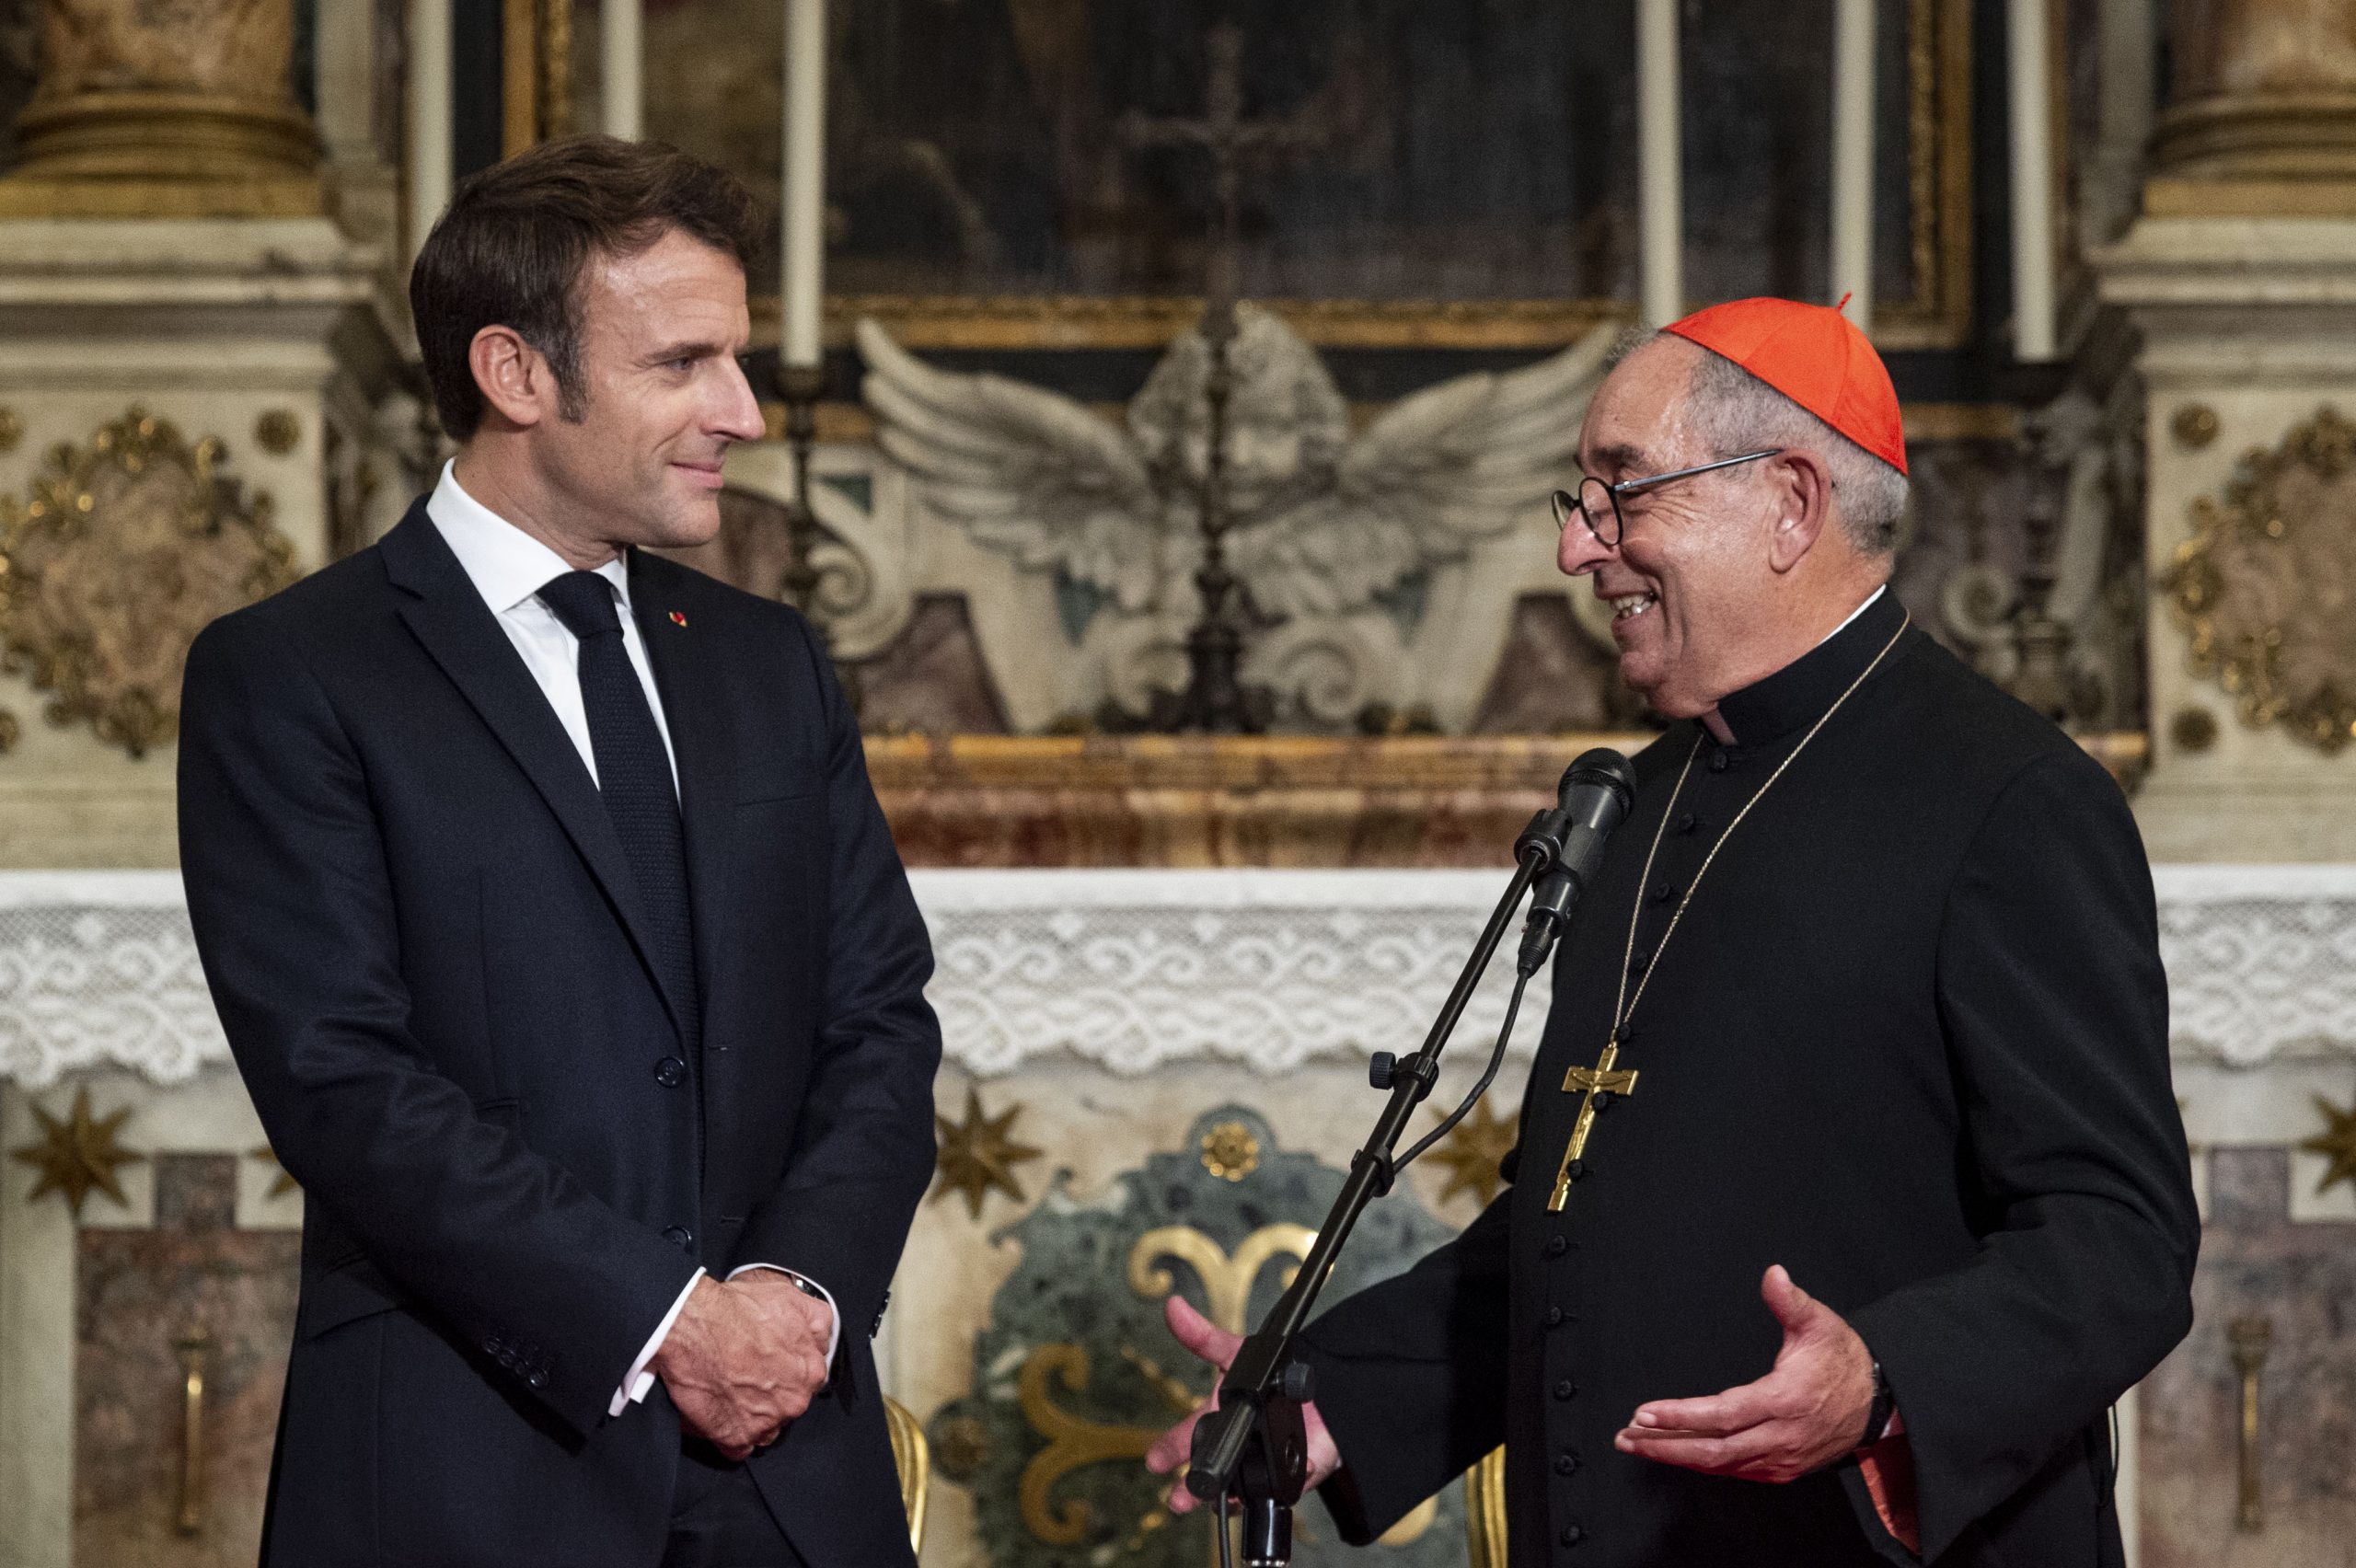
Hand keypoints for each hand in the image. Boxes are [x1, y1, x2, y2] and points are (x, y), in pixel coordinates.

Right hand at [652, 1275, 832, 1459]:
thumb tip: (821, 1340)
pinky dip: (730, 1435)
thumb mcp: (793, 1299)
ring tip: (731, 1394)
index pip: (807, 1382)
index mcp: (811, 1372)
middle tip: (747, 1377)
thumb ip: (817, 1323)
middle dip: (771, 1396)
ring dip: (753, 1417)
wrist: (694, 1325)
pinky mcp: (735, 1438)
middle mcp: (793, 1402)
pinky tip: (721, 1414)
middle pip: (787, 1407)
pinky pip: (739, 1448)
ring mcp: (765, 1423)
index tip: (770, 1366)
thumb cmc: (739, 1310)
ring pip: (766, 1429)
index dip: (787, 1373)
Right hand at [1144, 1296, 1341, 1514]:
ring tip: (1213, 1504)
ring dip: (1225, 1498)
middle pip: (1208, 1472)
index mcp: (1219, 1420)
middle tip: (1177, 1497)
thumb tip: (1174, 1308)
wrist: (1320, 1392)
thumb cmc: (1274, 1376)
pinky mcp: (1289, 1476)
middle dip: (1190, 1487)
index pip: (1188, 1438)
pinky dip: (1275, 1488)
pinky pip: (1278, 1489)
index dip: (1170, 1450)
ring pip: (1237, 1489)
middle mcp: (1235, 1448)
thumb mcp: (1237, 1353)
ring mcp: (1259, 1465)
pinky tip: (1268, 1485)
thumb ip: (1204, 1336)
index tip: (1155, 1462)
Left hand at [1614, 1265, 1874, 1483]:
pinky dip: (1704, 1463)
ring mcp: (1781, 1458)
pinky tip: (1678, 1453)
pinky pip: (1735, 1470)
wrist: (1878, 1401)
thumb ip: (1791, 1301)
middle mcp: (1780, 1436)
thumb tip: (1773, 1274)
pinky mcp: (1782, 1468)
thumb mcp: (1820, 1323)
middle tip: (1626, 1437)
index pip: (1722, 1415)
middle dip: (1665, 1445)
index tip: (1644, 1414)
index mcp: (1784, 1399)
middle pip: (1713, 1450)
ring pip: (1721, 1464)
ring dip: (1677, 1456)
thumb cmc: (1843, 1360)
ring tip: (1639, 1444)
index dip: (1680, 1417)